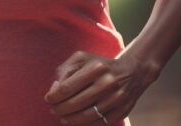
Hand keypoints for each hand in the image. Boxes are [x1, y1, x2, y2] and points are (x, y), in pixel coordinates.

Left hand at [43, 50, 159, 124]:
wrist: (132, 72)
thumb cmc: (99, 65)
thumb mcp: (81, 59)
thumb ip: (65, 71)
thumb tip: (54, 90)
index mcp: (95, 67)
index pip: (66, 87)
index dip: (54, 97)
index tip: (48, 99)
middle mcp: (107, 83)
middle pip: (75, 103)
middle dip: (59, 109)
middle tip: (53, 110)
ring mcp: (117, 98)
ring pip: (86, 116)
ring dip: (70, 120)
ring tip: (62, 117)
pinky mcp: (123, 110)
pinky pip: (99, 123)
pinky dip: (84, 124)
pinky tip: (75, 121)